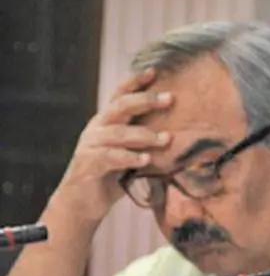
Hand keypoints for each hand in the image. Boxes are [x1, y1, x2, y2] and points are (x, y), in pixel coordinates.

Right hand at [52, 68, 172, 223]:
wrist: (82, 203)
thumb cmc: (113, 176)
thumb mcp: (131, 154)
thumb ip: (146, 142)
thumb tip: (182, 134)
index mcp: (107, 121)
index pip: (120, 95)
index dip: (135, 82)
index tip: (155, 71)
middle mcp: (98, 128)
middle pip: (120, 107)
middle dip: (145, 101)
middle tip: (170, 98)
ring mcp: (91, 145)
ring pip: (118, 133)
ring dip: (144, 135)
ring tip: (167, 139)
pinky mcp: (89, 164)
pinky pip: (110, 157)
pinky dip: (129, 157)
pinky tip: (145, 160)